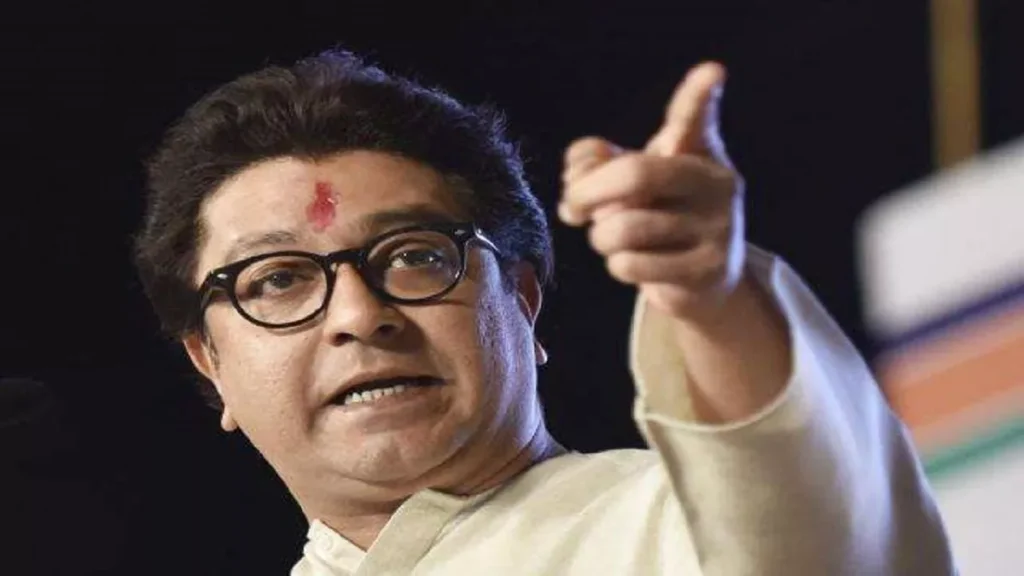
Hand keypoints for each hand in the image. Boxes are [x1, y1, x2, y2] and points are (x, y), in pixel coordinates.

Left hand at [558, 62, 745, 324]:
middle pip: (635, 175)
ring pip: (623, 228)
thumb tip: (575, 173)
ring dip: (600, 237)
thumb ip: (600, 161)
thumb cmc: (661, 214)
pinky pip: (629, 264)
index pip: (696, 118)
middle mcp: (714, 184)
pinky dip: (618, 265)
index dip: (700, 95)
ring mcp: (715, 229)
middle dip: (586, 192)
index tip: (711, 71)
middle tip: (570, 206)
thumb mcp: (635, 179)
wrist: (706, 279)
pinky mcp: (704, 270)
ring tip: (612, 237)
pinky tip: (634, 262)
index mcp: (698, 150)